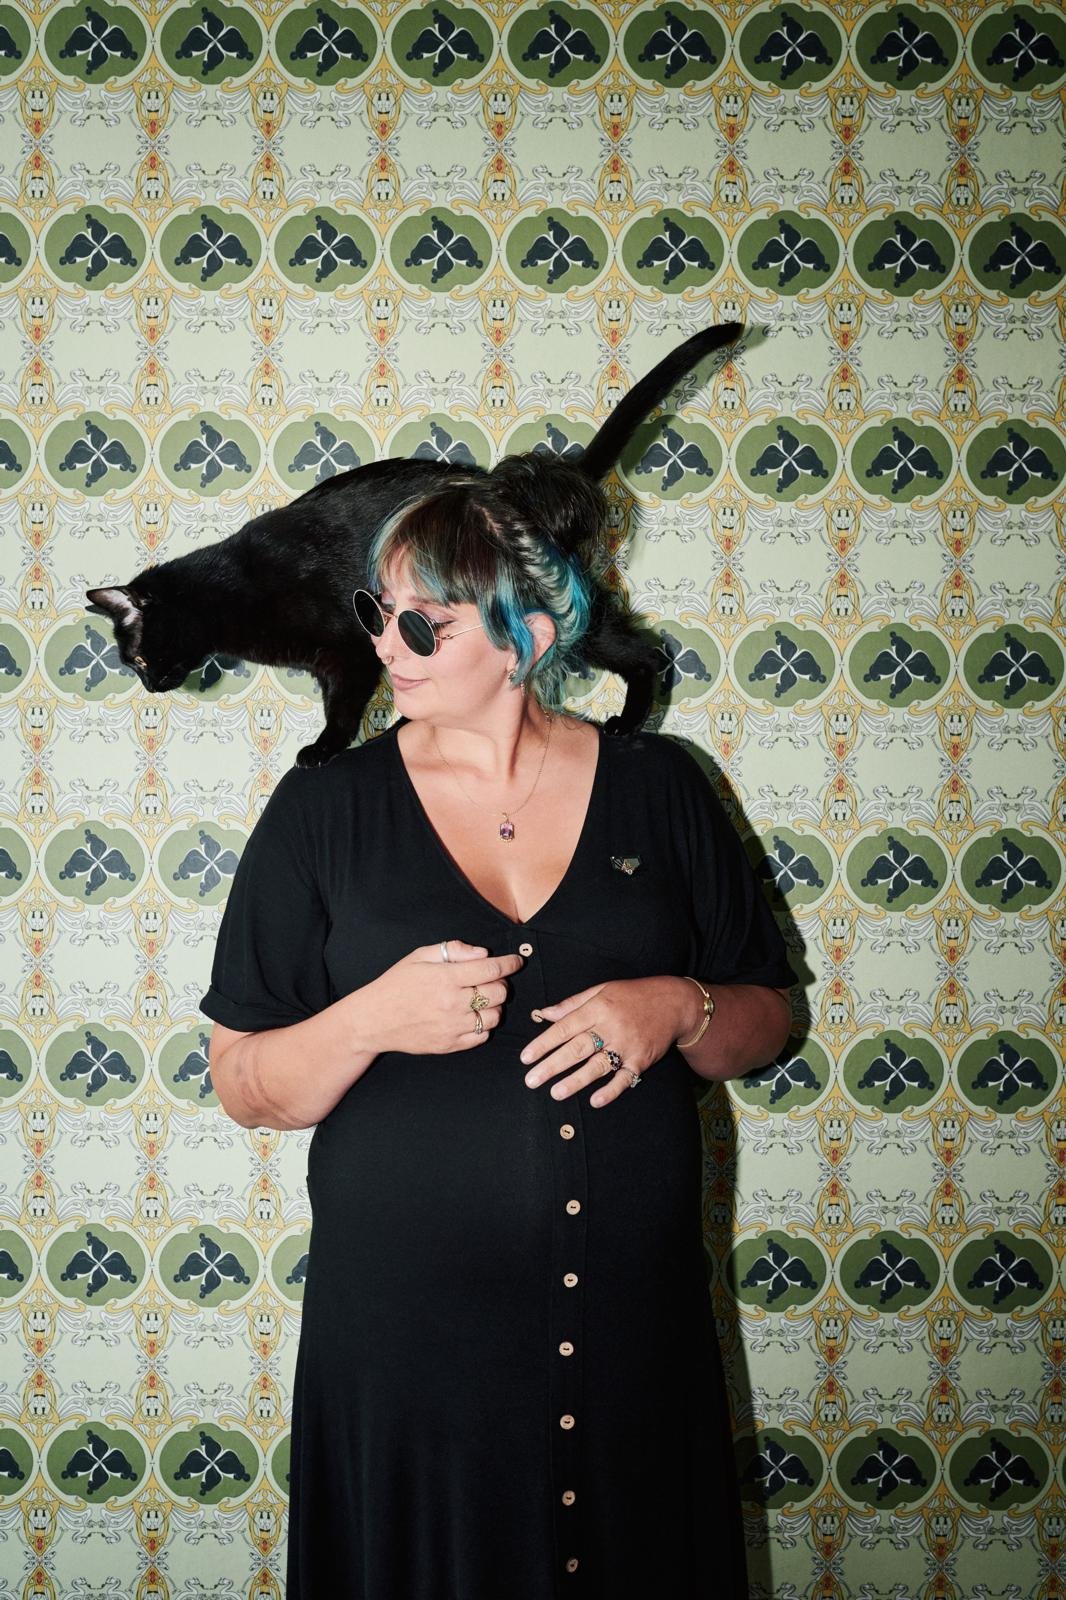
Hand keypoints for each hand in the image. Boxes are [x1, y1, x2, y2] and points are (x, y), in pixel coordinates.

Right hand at [366, 940, 524, 1056]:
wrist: (373, 1020)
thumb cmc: (396, 984)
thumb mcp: (419, 956)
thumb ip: (453, 950)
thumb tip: (482, 953)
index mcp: (446, 978)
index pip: (491, 969)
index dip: (509, 963)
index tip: (516, 961)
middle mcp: (453, 1003)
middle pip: (498, 993)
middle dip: (501, 983)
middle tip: (491, 980)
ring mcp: (452, 1027)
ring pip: (494, 1016)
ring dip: (494, 1006)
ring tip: (481, 1000)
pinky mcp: (450, 1045)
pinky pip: (482, 1036)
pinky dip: (484, 1026)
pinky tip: (472, 1017)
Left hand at [519, 976, 695, 1107]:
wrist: (674, 1003)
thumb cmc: (633, 996)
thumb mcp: (602, 990)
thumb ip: (572, 1004)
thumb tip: (543, 1014)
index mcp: (598, 1008)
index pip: (565, 1027)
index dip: (544, 1043)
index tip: (525, 1057)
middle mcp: (611, 1026)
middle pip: (577, 1048)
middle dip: (552, 1065)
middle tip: (531, 1080)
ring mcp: (628, 1045)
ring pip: (598, 1065)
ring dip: (576, 1081)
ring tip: (555, 1093)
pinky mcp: (642, 1060)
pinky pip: (625, 1078)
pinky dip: (611, 1090)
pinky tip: (595, 1100)